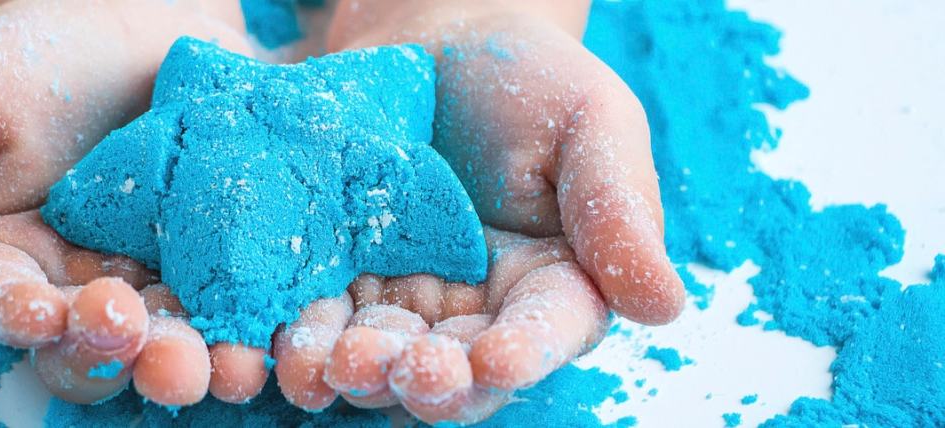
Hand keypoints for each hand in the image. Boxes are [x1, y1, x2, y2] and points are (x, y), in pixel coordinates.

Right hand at [0, 0, 275, 405]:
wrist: (136, 22)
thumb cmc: (35, 54)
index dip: (22, 317)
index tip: (49, 313)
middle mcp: (71, 287)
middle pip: (89, 344)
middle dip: (123, 354)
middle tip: (157, 352)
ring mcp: (148, 281)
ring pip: (166, 341)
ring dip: (195, 361)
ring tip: (225, 365)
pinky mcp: (216, 268)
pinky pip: (236, 306)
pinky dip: (257, 325)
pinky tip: (282, 329)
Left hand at [267, 0, 684, 423]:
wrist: (430, 38)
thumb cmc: (526, 76)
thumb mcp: (591, 122)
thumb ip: (620, 210)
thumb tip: (666, 306)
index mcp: (551, 286)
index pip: (543, 335)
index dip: (522, 354)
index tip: (494, 358)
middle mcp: (474, 313)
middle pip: (454, 371)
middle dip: (426, 379)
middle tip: (400, 369)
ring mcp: (399, 301)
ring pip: (380, 362)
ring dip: (354, 372)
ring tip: (328, 364)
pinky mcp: (334, 280)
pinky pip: (316, 322)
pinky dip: (299, 339)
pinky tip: (282, 341)